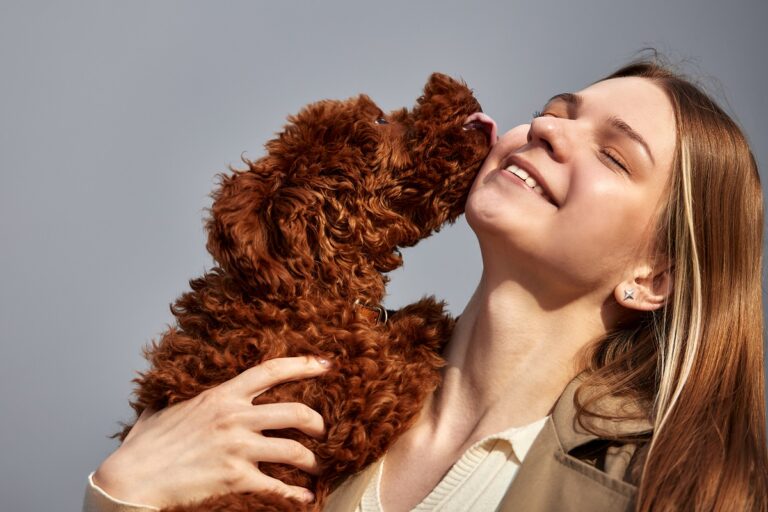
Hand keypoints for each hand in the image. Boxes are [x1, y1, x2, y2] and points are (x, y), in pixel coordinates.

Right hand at [92, 355, 331, 507]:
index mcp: (221, 396)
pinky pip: (278, 486)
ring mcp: (237, 448)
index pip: (271, 371)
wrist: (131, 478)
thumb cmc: (145, 446)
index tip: (326, 364)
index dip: (303, 365)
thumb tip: (175, 389)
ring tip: (318, 468)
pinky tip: (305, 498)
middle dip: (318, 422)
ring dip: (313, 461)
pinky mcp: (236, 478)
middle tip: (324, 431)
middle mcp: (235, 418)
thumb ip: (182, 397)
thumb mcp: (165, 408)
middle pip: (295, 412)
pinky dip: (296, 494)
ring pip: (294, 450)